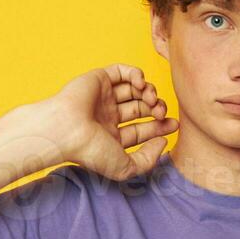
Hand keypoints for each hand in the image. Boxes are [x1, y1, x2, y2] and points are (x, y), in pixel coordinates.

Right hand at [42, 64, 178, 181]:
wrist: (65, 130)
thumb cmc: (90, 151)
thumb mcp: (125, 167)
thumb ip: (148, 160)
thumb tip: (162, 142)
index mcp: (111, 136)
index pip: (142, 129)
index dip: (161, 126)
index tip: (174, 124)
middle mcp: (107, 116)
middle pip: (141, 108)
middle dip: (156, 109)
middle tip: (161, 112)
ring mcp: (103, 97)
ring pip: (134, 89)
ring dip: (149, 92)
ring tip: (151, 100)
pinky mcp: (99, 79)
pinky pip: (122, 71)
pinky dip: (136, 74)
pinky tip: (140, 85)